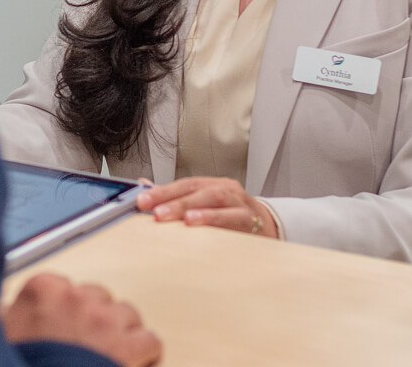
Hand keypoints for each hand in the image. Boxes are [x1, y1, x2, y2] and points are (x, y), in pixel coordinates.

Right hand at [0, 272, 161, 366]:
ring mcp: (104, 320)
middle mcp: (76, 298)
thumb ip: (8, 317)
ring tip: (113, 354)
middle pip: (98, 297)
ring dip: (122, 332)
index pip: (62, 286)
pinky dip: (146, 353)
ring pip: (127, 314)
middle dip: (95, 319)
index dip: (66, 310)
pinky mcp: (127, 346)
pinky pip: (150, 340)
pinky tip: (137, 364)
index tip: (62, 324)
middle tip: (88, 343)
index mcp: (42, 291)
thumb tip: (2, 314)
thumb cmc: (19, 362)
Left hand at [135, 177, 278, 236]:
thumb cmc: (233, 217)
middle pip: (196, 189)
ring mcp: (238, 203)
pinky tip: (195, 223)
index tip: (141, 200)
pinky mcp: (250, 219)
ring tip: (170, 215)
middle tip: (151, 209)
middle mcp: (225, 189)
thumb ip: (175, 198)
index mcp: (211, 185)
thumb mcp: (205, 206)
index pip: (184, 184)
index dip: (162, 191)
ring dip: (190, 207)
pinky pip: (231, 218)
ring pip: (213, 199)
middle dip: (171, 199)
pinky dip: (212, 219)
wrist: (270, 228)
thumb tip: (144, 186)